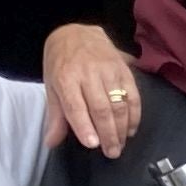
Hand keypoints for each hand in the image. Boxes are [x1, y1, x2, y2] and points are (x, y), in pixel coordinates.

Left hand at [40, 23, 145, 155]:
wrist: (76, 32)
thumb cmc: (61, 63)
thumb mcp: (51, 86)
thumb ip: (55, 116)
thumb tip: (51, 142)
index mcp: (66, 78)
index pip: (76, 106)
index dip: (85, 126)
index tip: (93, 145)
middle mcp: (88, 73)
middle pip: (102, 108)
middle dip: (108, 134)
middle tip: (112, 153)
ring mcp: (109, 71)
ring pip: (119, 104)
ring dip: (122, 128)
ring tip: (121, 145)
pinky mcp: (125, 70)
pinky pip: (133, 96)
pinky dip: (134, 115)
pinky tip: (130, 129)